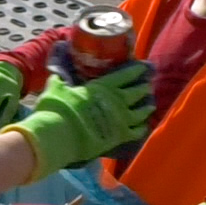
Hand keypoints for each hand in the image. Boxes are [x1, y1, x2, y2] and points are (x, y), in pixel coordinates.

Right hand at [0, 61, 152, 179]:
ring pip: (140, 112)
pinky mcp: (120, 136)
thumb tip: (55, 77)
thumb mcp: (56, 90)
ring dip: (146, 108)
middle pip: (136, 92)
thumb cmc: (58, 109)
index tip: (143, 68)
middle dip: (142, 88)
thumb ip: (59, 83)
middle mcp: (117, 101)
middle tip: (148, 86)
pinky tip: (143, 127)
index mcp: (103, 87)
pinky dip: (141, 129)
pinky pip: (136, 132)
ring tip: (150, 105)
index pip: (124, 75)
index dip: (135, 71)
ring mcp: (121, 119)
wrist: (61, 135)